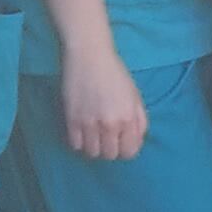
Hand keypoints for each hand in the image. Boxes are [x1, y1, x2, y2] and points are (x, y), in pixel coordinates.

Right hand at [60, 37, 150, 164]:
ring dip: (94, 147)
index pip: (129, 152)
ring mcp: (89, 124)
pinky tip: (82, 131)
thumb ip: (139, 120)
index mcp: (129, 118)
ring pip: (92, 153)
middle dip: (110, 149)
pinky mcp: (71, 120)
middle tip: (107, 137)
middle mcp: (110, 124)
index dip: (126, 150)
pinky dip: (79, 142)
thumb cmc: (115, 74)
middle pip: (110, 155)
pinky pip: (75, 145)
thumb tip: (137, 140)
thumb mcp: (135, 96)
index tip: (121, 142)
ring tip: (94, 135)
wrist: (89, 56)